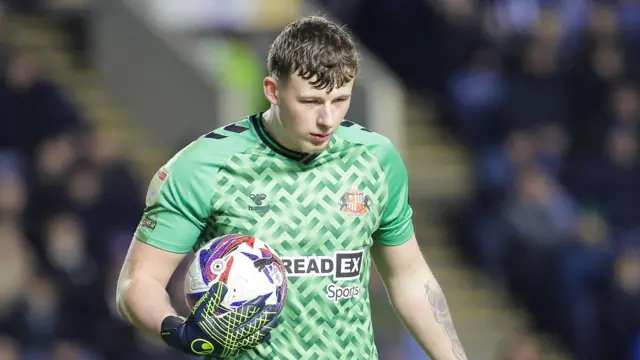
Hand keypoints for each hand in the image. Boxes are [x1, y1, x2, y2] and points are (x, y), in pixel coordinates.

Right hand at [161, 282, 278, 356]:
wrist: (189, 342)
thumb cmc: (196, 322)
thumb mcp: (200, 308)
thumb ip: (212, 297)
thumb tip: (222, 285)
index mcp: (223, 325)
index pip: (243, 315)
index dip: (254, 307)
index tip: (263, 299)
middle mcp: (230, 337)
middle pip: (252, 326)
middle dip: (264, 318)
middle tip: (275, 309)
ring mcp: (233, 345)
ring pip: (253, 337)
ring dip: (265, 329)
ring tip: (275, 322)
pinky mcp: (233, 350)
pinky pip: (249, 345)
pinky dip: (259, 340)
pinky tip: (266, 335)